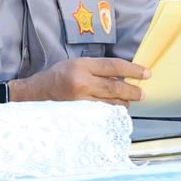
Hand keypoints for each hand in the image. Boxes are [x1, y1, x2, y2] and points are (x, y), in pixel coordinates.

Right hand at [10, 57, 150, 105]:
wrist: (33, 95)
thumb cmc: (55, 77)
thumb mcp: (74, 64)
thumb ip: (96, 70)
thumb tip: (121, 75)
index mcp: (81, 66)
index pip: (113, 66)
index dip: (133, 69)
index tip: (147, 73)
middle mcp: (82, 83)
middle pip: (116, 87)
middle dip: (133, 90)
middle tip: (142, 93)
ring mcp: (80, 102)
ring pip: (111, 103)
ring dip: (123, 102)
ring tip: (126, 100)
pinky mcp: (79, 116)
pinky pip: (102, 114)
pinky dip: (111, 112)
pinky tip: (114, 110)